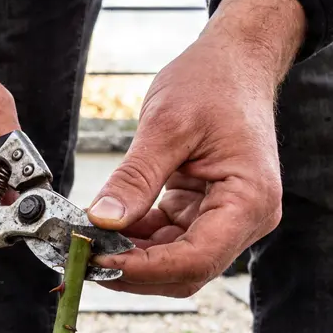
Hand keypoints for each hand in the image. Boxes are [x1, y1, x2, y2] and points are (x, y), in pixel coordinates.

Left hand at [86, 0, 304, 296]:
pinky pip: (170, 240)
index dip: (144, 268)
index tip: (98, 259)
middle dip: (134, 270)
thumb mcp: (167, 124)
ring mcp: (227, 217)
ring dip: (132, 257)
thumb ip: (135, 177)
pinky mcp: (206, 211)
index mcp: (249, 200)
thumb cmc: (214, 82)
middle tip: (83, 258)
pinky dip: (138, 239)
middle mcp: (246, 218)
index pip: (195, 259)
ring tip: (89, 242)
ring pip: (175, 261)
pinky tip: (108, 228)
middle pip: (186, 270)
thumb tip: (102, 221)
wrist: (235, 61)